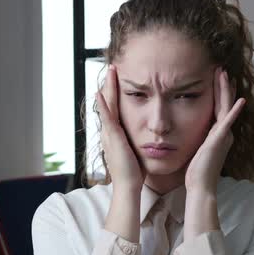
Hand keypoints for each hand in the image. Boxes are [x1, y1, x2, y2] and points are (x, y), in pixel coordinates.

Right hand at [97, 65, 144, 190]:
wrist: (129, 187)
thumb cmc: (136, 174)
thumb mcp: (138, 153)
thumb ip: (141, 143)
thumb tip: (153, 138)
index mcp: (117, 135)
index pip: (116, 109)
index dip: (117, 94)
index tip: (121, 79)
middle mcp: (110, 132)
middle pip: (110, 103)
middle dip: (111, 85)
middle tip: (113, 68)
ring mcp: (110, 134)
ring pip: (107, 105)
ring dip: (108, 87)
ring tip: (110, 71)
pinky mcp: (113, 138)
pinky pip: (107, 117)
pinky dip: (103, 104)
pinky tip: (100, 91)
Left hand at [184, 67, 245, 192]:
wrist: (200, 186)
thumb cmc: (195, 172)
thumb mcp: (196, 149)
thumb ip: (196, 137)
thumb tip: (188, 130)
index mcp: (217, 134)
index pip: (219, 108)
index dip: (218, 92)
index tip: (215, 78)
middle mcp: (223, 133)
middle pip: (224, 103)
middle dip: (223, 86)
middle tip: (221, 69)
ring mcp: (223, 135)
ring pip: (226, 107)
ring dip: (225, 90)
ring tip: (224, 74)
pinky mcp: (220, 140)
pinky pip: (229, 122)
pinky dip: (235, 111)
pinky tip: (240, 100)